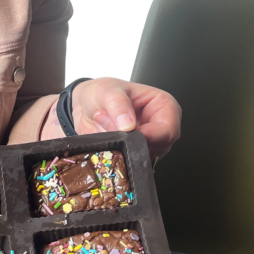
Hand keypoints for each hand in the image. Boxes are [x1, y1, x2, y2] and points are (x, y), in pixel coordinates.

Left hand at [40, 77, 180, 160]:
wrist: (85, 105)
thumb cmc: (102, 92)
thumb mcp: (107, 90)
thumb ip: (118, 105)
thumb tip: (128, 124)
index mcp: (163, 105)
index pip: (168, 129)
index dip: (151, 136)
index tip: (128, 133)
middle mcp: (160, 127)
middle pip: (157, 147)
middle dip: (128, 140)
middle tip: (106, 123)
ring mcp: (148, 143)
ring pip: (140, 157)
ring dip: (118, 145)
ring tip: (103, 125)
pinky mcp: (135, 155)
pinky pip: (128, 163)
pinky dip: (113, 153)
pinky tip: (103, 137)